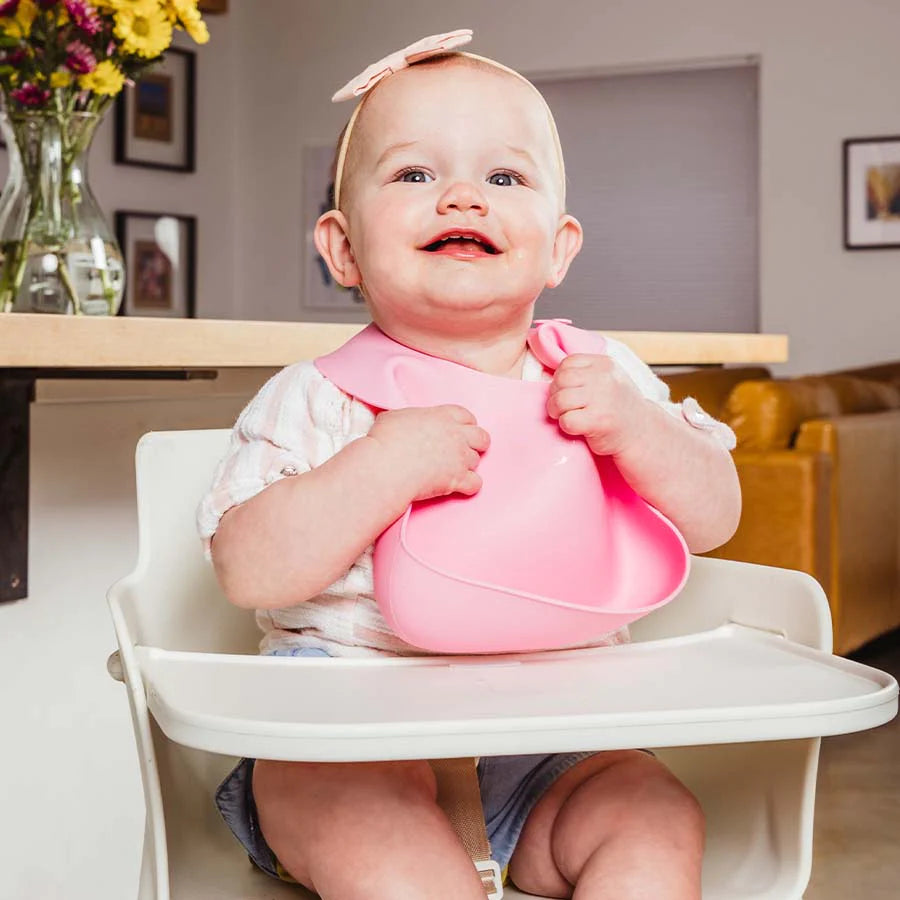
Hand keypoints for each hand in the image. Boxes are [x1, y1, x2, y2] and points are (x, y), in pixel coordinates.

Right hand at [367, 405, 490, 501]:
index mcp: (442, 416)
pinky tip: (458, 487)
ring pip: (477, 460)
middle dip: (476, 444)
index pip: (466, 416)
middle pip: (481, 437)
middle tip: (464, 451)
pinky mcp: (457, 479)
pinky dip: (469, 486)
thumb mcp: (395, 417)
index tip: (460, 431)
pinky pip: (476, 484)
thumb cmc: (384, 441)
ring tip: (453, 470)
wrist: (385, 466)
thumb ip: (410, 418)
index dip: (466, 424)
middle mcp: (456, 435)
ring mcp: (459, 457)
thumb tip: (404, 423)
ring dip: (468, 466)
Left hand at [546, 354, 647, 455]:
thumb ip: (585, 373)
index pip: (567, 363)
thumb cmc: (618, 407)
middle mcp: (604, 378)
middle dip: (555, 394)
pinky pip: (566, 420)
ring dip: (557, 411)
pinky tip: (578, 427)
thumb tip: (549, 376)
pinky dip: (566, 426)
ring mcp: (602, 399)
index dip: (561, 378)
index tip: (568, 391)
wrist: (642, 432)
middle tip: (563, 406)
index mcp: (605, 364)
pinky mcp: (599, 421)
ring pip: (559, 400)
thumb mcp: (609, 379)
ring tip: (568, 416)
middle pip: (561, 380)